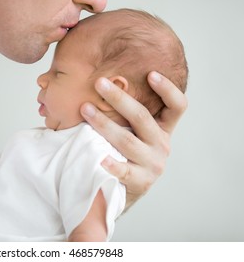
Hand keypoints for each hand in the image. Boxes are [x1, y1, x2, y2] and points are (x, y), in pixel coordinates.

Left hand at [80, 72, 187, 210]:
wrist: (127, 188)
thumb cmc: (127, 152)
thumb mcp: (135, 131)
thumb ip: (128, 112)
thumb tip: (103, 79)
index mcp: (163, 129)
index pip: (177, 107)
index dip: (168, 90)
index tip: (151, 73)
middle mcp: (161, 144)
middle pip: (142, 118)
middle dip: (119, 98)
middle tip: (99, 83)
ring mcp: (152, 164)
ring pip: (128, 141)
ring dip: (105, 124)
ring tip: (85, 109)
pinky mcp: (140, 182)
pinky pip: (124, 171)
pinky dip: (112, 164)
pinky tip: (100, 158)